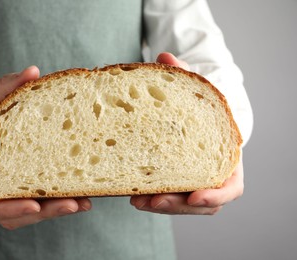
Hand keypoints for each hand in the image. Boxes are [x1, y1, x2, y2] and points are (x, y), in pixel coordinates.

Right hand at [0, 66, 91, 229]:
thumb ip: (6, 85)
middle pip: (10, 214)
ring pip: (26, 212)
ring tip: (83, 201)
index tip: (33, 203)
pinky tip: (80, 192)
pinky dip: (55, 200)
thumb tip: (33, 72)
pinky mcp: (19, 185)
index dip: (6, 209)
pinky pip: (35, 200)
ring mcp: (3, 189)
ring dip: (54, 210)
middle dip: (43, 212)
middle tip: (73, 204)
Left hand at [130, 52, 243, 214]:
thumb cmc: (198, 110)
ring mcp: (193, 185)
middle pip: (200, 204)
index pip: (229, 188)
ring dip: (160, 206)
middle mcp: (211, 177)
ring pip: (181, 205)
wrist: (194, 120)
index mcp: (225, 160)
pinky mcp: (176, 186)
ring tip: (136, 201)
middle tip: (154, 202)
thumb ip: (182, 77)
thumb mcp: (192, 94)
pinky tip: (132, 196)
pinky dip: (153, 200)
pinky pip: (168, 199)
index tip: (196, 196)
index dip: (215, 195)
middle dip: (177, 205)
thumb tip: (164, 56)